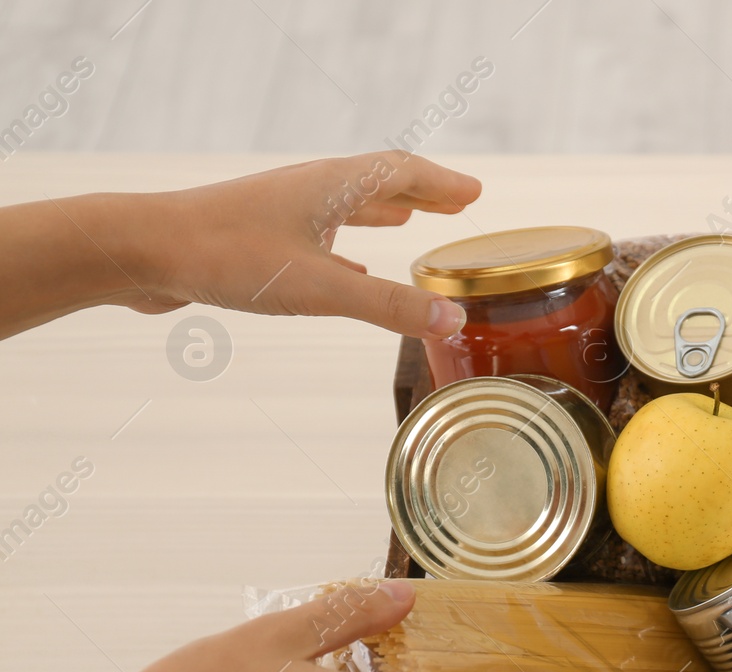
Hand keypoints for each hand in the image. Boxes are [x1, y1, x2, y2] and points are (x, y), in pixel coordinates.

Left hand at [116, 151, 479, 338]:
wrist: (140, 251)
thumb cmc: (225, 255)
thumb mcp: (318, 286)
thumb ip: (387, 304)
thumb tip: (451, 319)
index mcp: (331, 188)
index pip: (402, 173)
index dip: (442, 184)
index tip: (473, 192)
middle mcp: (309, 193)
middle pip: (378, 184)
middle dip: (420, 194)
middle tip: (455, 202)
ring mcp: (282, 215)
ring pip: (346, 208)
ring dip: (385, 213)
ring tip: (410, 222)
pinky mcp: (258, 241)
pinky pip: (317, 239)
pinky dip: (347, 248)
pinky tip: (352, 266)